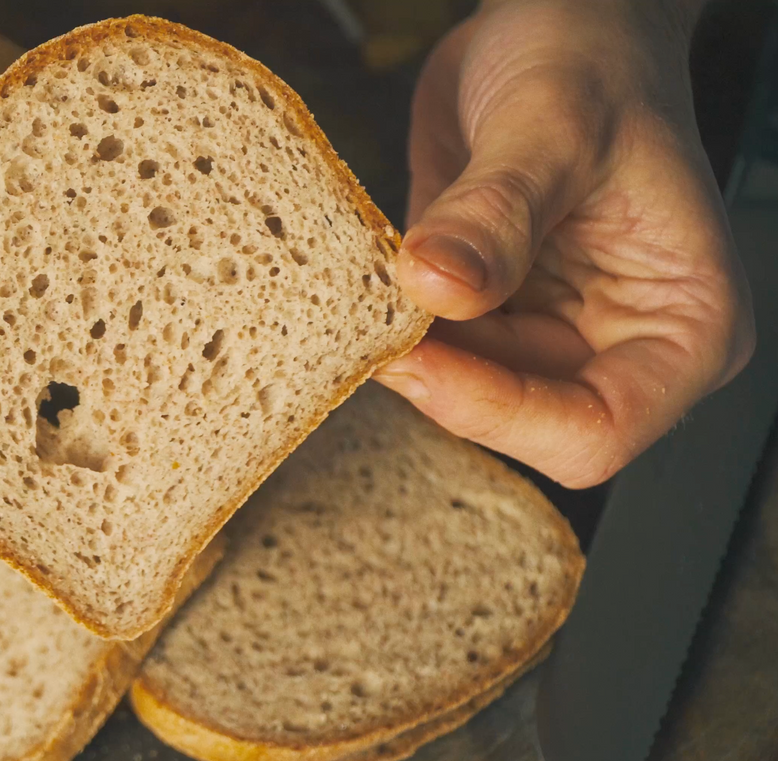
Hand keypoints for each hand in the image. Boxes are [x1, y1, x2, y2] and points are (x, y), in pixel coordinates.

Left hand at [374, 0, 753, 488]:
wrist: (559, 20)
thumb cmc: (594, 57)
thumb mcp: (550, 125)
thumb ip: (495, 213)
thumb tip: (437, 285)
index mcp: (682, 323)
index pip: (596, 432)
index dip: (501, 415)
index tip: (419, 362)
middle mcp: (618, 343)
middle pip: (517, 423)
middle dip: (442, 380)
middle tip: (371, 322)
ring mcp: (549, 331)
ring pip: (460, 391)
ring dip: (405, 350)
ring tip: (366, 287)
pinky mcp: (491, 313)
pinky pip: (430, 349)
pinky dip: (390, 323)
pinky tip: (368, 277)